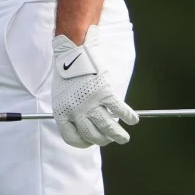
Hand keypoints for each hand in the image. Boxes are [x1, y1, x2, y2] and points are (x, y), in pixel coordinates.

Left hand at [51, 25, 138, 147]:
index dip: (83, 143)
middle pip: (91, 135)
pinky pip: (120, 110)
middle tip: (109, 139)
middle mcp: (75, 111)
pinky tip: (133, 119)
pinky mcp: (105, 93)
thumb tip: (85, 126)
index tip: (90, 142)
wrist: (73, 51)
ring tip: (124, 138)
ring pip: (108, 128)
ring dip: (118, 136)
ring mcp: (91, 103)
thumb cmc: (67, 72)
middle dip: (103, 140)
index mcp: (61, 112)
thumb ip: (70, 111)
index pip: (71, 138)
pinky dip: (129, 117)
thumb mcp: (61, 96)